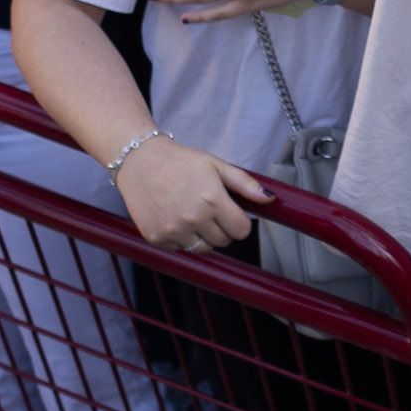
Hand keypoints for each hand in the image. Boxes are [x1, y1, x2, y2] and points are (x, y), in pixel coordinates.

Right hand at [113, 132, 269, 253]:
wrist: (140, 161)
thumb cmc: (181, 161)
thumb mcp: (216, 165)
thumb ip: (245, 184)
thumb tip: (270, 199)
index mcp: (212, 200)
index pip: (242, 230)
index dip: (240, 222)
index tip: (231, 212)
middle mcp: (193, 218)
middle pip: (224, 241)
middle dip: (222, 228)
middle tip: (208, 209)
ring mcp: (173, 231)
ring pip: (204, 249)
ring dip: (204, 236)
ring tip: (193, 214)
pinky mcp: (157, 238)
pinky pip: (180, 249)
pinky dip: (182, 238)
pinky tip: (174, 217)